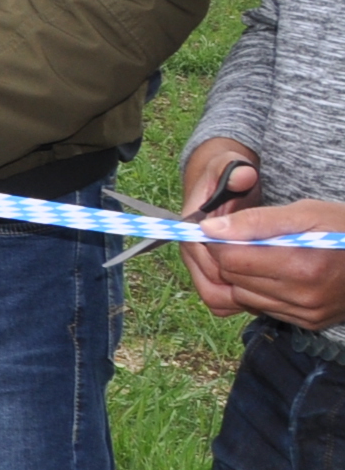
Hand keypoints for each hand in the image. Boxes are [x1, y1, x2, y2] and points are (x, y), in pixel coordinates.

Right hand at [176, 137, 262, 310]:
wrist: (219, 185)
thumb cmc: (228, 176)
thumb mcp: (233, 167)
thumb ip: (237, 172)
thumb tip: (243, 177)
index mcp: (191, 226)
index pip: (210, 257)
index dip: (241, 263)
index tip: (271, 258)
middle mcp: (190, 250)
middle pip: (213, 282)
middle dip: (247, 281)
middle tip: (280, 272)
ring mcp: (197, 267)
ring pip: (216, 297)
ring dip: (244, 295)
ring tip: (274, 281)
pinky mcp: (208, 278)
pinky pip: (222, 302)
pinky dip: (242, 300)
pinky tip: (265, 286)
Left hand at [187, 200, 344, 330]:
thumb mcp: (307, 213)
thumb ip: (257, 221)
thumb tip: (209, 229)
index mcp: (303, 266)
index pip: (231, 259)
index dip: (219, 240)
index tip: (222, 226)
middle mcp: (304, 297)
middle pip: (233, 277)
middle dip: (228, 256)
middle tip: (238, 237)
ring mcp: (307, 314)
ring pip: (243, 296)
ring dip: (242, 274)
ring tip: (261, 252)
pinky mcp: (309, 323)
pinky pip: (264, 308)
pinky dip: (259, 290)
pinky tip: (275, 271)